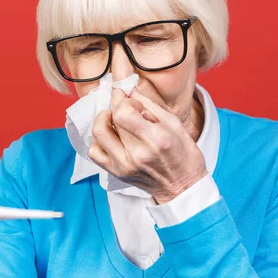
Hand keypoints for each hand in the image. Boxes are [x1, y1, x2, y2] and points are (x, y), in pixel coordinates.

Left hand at [88, 89, 206, 203]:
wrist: (182, 188)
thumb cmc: (183, 154)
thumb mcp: (175, 124)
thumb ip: (150, 105)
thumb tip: (130, 90)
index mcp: (156, 139)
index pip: (123, 112)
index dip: (123, 100)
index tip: (132, 100)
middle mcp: (137, 153)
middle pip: (111, 119)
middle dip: (116, 105)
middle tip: (124, 104)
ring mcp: (124, 165)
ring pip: (98, 133)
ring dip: (104, 119)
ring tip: (115, 119)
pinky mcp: (116, 173)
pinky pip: (94, 152)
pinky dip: (99, 140)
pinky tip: (111, 136)